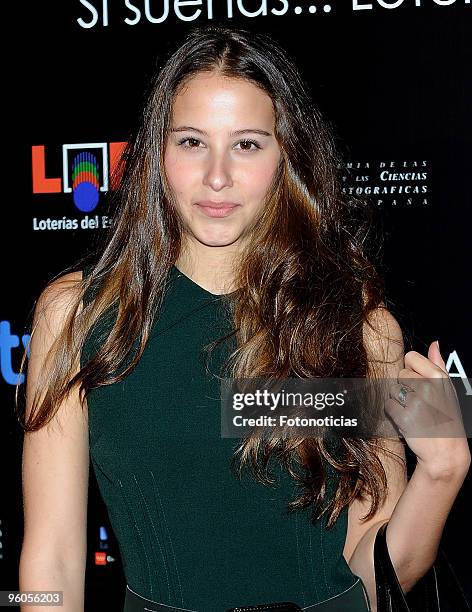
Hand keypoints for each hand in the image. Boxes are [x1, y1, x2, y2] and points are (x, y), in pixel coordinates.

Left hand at [385, 340, 470, 479]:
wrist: (445, 452)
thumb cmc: (447, 418)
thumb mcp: (448, 389)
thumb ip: (438, 364)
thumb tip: (434, 344)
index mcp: (439, 377)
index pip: (410, 357)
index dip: (412, 369)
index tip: (420, 384)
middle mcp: (427, 387)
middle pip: (400, 373)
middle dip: (405, 386)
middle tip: (420, 402)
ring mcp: (415, 402)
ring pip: (392, 389)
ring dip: (399, 400)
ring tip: (415, 412)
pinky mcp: (403, 417)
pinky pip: (388, 405)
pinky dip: (394, 414)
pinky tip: (408, 421)